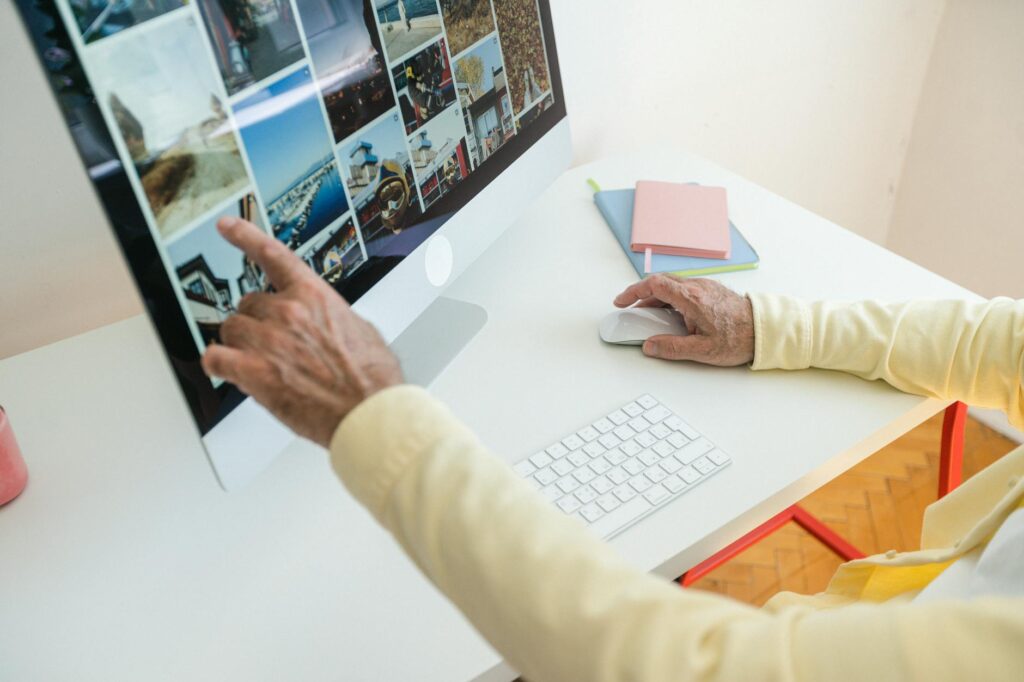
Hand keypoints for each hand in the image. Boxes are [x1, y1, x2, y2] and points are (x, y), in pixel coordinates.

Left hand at [201, 218, 402, 447]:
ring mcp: (268, 341)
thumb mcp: (361, 330)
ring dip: (239, 343)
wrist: (371, 412)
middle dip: (256, 321)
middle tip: (270, 343)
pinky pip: (215, 358)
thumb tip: (326, 320)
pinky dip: (218, 364)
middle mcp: (288, 312)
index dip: (244, 236)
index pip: (272, 255)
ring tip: (257, 360)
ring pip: (230, 328)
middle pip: (247, 303)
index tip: (226, 226)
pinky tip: (228, 369)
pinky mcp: (254, 372)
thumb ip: (332, 317)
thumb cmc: (373, 379)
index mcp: (314, 296)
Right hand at [613, 275, 754, 365]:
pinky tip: (670, 313)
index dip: (633, 292)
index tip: (622, 302)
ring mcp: (705, 287)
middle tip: (629, 308)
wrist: (765, 329)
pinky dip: (669, 298)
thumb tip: (650, 346)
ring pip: (672, 285)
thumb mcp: (703, 350)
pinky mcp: (711, 291)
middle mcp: (697, 287)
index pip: (654, 285)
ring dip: (655, 297)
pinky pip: (683, 289)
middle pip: (660, 283)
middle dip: (640, 295)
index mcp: (692, 299)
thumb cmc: (739, 338)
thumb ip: (672, 348)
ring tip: (647, 315)